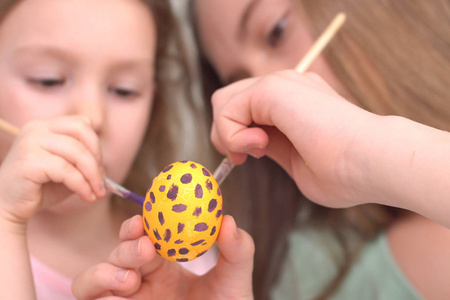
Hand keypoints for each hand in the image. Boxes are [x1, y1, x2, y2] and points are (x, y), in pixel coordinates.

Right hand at [0, 116, 105, 225]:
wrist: (7, 207)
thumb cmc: (39, 188)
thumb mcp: (67, 172)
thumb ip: (84, 164)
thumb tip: (105, 169)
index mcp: (45, 126)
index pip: (81, 124)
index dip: (95, 145)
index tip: (100, 167)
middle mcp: (36, 129)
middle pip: (82, 133)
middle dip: (97, 159)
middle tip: (102, 182)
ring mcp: (30, 142)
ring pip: (77, 153)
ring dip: (92, 176)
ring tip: (97, 193)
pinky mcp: (29, 160)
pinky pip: (67, 170)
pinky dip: (82, 185)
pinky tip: (86, 197)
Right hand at [72, 214, 254, 299]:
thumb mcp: (234, 280)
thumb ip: (237, 251)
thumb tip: (227, 221)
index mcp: (164, 266)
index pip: (140, 237)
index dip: (135, 227)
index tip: (141, 222)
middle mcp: (141, 282)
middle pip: (115, 255)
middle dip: (125, 248)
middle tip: (146, 249)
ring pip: (90, 281)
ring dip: (102, 273)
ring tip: (128, 279)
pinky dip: (100, 298)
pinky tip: (122, 298)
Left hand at [210, 70, 378, 207]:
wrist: (375, 162)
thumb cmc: (346, 173)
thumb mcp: (297, 164)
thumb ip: (273, 149)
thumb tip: (250, 145)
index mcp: (293, 103)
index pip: (243, 109)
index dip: (234, 136)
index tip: (251, 158)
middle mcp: (285, 86)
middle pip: (227, 101)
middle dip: (224, 133)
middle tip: (243, 158)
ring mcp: (280, 83)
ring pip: (223, 101)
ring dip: (226, 133)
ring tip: (255, 151)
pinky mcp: (274, 88)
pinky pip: (227, 107)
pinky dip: (231, 133)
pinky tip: (259, 146)